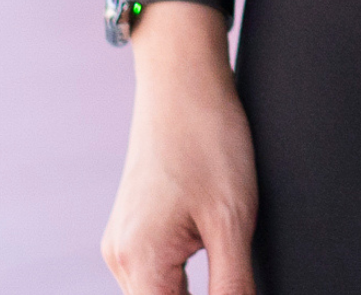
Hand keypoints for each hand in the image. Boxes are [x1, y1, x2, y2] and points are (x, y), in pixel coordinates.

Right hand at [101, 10, 253, 292]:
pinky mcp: (133, 227)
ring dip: (192, 291)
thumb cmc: (210, 141)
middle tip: (239, 275)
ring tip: (229, 263)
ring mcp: (123, 242)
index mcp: (141, 261)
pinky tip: (212, 253)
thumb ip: (233, 284)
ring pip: (159, 291)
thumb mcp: (234, 220)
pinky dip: (182, 274)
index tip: (238, 289)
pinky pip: (156, 268)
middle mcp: (121, 257)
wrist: (184, 87)